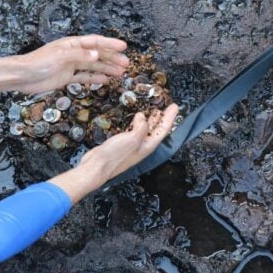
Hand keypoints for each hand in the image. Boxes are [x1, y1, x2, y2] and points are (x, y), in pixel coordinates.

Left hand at [0, 35, 128, 93]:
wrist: (22, 76)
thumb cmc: (39, 63)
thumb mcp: (60, 57)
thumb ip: (79, 56)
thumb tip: (97, 54)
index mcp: (72, 45)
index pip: (95, 42)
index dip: (109, 44)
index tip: (123, 46)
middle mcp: (74, 53)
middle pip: (97, 54)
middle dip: (112, 58)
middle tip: (126, 64)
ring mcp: (71, 65)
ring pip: (93, 66)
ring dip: (107, 68)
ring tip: (120, 73)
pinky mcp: (67, 77)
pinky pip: (84, 77)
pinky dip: (95, 78)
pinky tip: (105, 80)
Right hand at [48, 104, 178, 203]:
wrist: (96, 166)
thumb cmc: (115, 155)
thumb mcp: (133, 138)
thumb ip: (141, 127)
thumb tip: (143, 116)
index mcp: (148, 146)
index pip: (163, 130)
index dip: (170, 117)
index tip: (175, 106)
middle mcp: (142, 146)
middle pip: (156, 130)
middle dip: (163, 118)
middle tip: (168, 107)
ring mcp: (133, 145)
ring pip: (145, 129)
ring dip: (151, 120)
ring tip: (155, 110)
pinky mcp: (122, 143)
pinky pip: (135, 130)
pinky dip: (138, 122)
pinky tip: (136, 118)